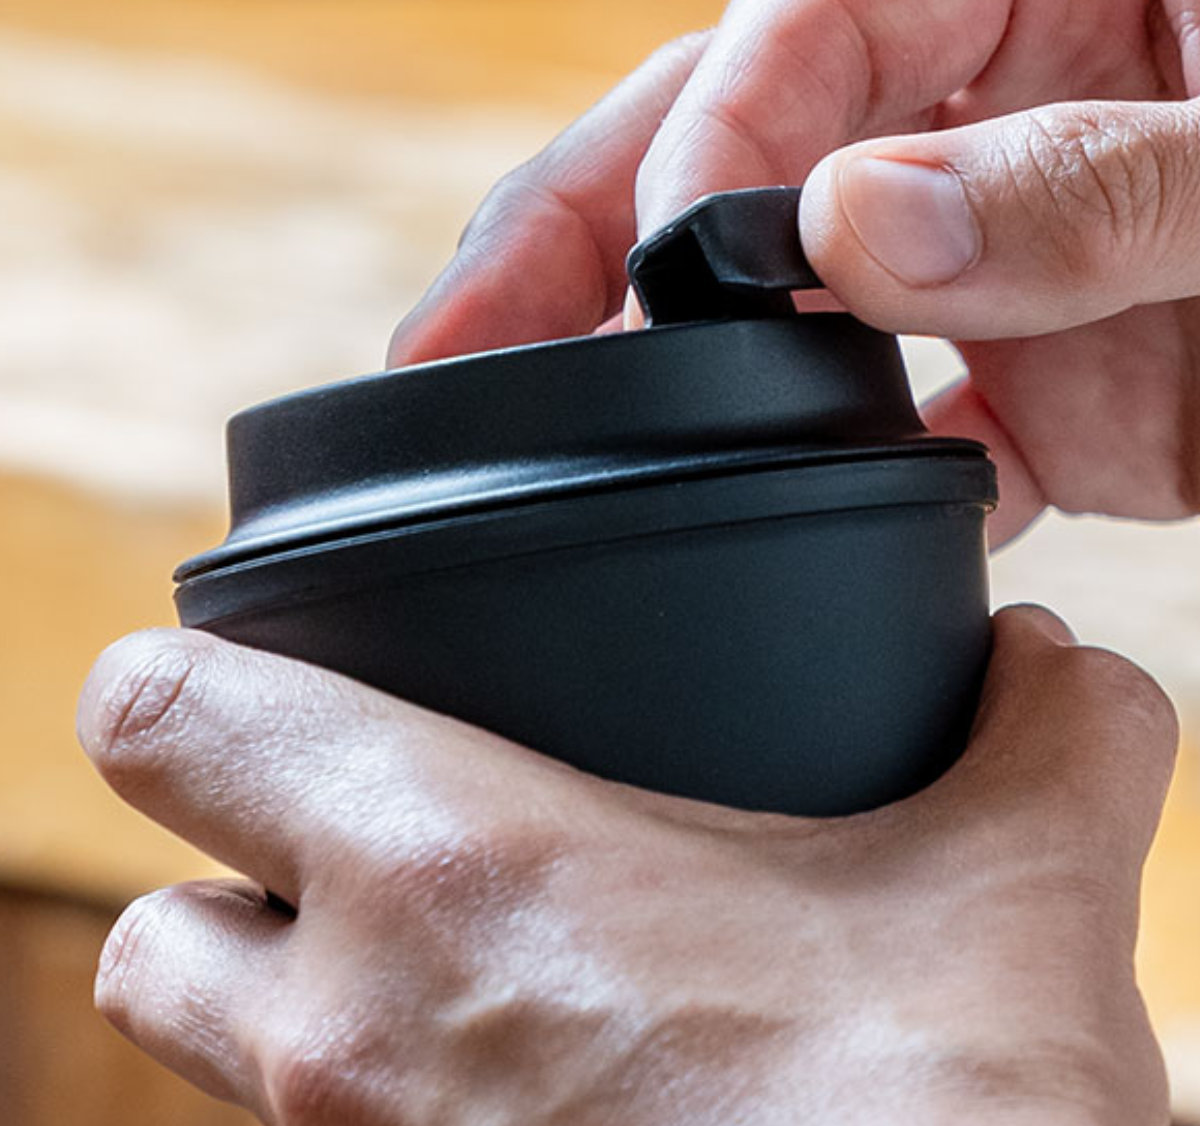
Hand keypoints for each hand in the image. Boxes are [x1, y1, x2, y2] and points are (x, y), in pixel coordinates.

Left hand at [80, 608, 1192, 1125]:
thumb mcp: (1018, 889)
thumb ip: (1045, 735)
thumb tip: (1065, 660)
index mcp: (454, 867)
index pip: (166, 716)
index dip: (173, 688)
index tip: (228, 684)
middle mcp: (351, 1039)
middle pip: (147, 937)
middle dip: (219, 890)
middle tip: (336, 865)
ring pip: (191, 1092)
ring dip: (262, 1041)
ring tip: (393, 1019)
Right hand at [387, 0, 1199, 545]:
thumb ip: (1078, 180)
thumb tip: (854, 234)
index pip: (787, 42)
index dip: (703, 161)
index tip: (647, 277)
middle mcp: (969, 117)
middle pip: (723, 173)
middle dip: (576, 261)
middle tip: (443, 357)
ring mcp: (985, 263)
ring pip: (777, 321)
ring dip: (672, 390)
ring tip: (549, 456)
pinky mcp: (1027, 385)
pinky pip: (890, 432)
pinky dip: (836, 489)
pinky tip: (774, 534)